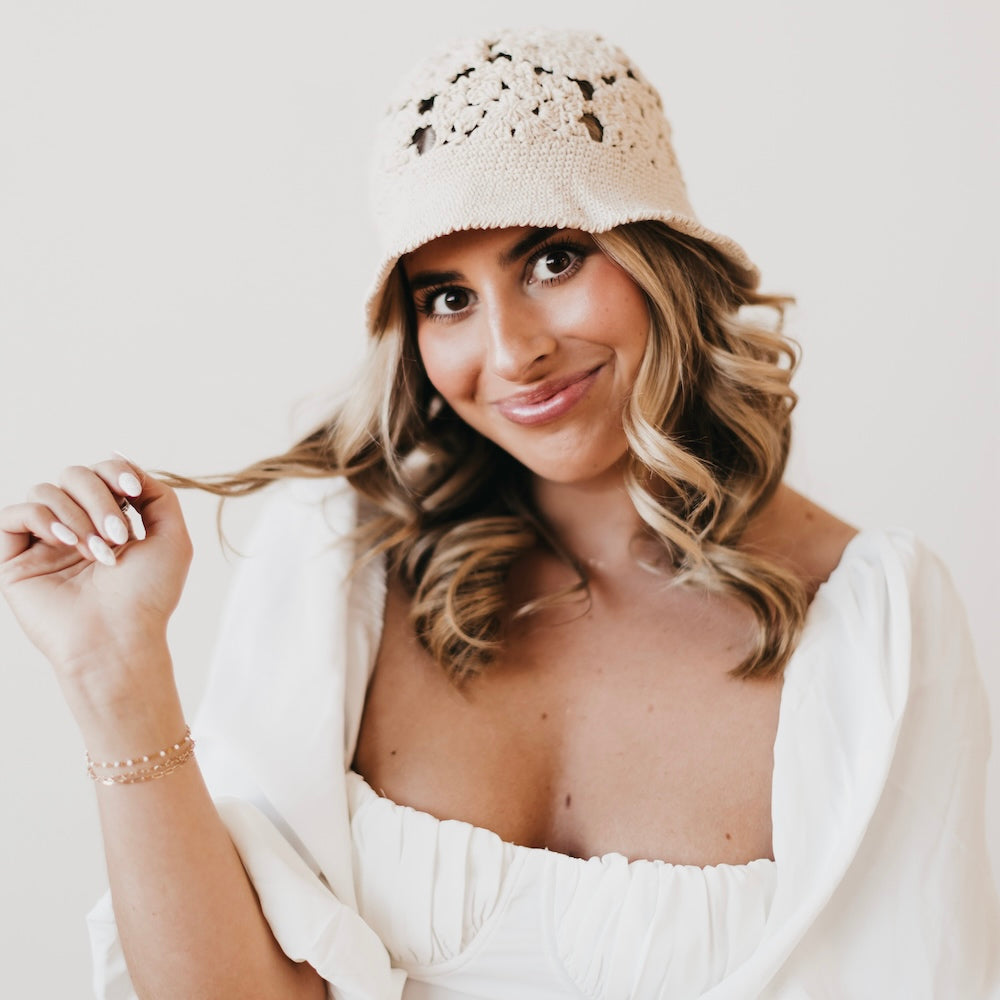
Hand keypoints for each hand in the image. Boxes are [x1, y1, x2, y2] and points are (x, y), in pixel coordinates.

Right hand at [0, 457, 192, 690]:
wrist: (119, 638)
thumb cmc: (149, 595)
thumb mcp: (171, 536)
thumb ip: (158, 493)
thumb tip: (122, 460)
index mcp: (109, 521)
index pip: (102, 472)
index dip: (116, 471)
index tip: (133, 491)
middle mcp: (75, 527)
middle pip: (74, 474)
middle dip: (100, 498)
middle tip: (118, 536)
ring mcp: (43, 543)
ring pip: (46, 490)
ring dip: (77, 514)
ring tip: (97, 552)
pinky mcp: (15, 560)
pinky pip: (15, 514)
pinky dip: (43, 518)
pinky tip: (66, 542)